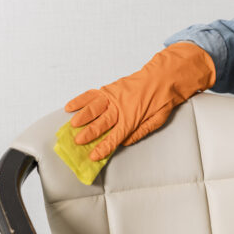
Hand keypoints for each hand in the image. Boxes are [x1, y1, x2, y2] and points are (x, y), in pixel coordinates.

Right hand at [65, 42, 215, 160]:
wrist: (164, 76)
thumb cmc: (162, 99)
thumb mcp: (157, 121)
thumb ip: (140, 132)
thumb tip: (124, 142)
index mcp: (132, 119)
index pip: (115, 137)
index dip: (103, 147)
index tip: (93, 156)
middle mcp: (121, 108)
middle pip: (101, 123)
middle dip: (88, 134)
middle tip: (76, 142)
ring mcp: (114, 97)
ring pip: (94, 108)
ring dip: (82, 117)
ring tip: (72, 125)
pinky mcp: (110, 88)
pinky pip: (92, 94)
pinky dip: (80, 100)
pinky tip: (70, 106)